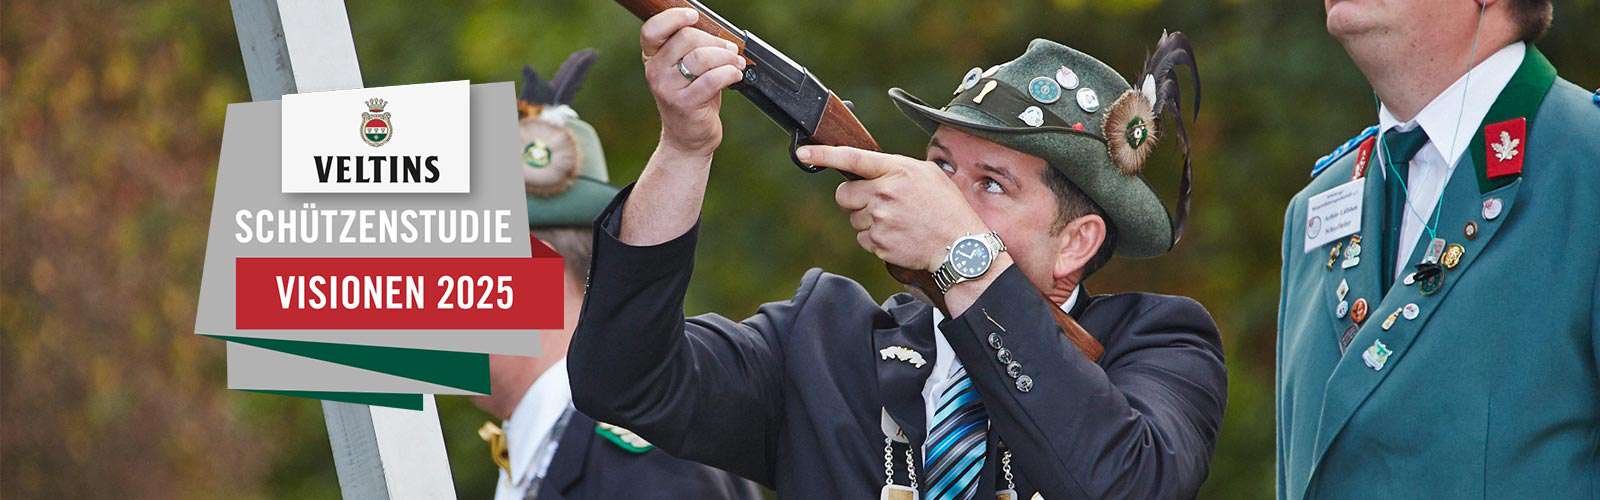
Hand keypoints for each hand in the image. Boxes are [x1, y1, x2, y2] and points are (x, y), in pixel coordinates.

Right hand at [640, 8, 746, 158]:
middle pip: (686, 38)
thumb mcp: (685, 70)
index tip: (694, 16)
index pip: (653, 30)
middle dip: (715, 40)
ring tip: (737, 62)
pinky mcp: (685, 104)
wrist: (687, 138)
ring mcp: (668, 88)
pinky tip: (736, 75)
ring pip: (702, 57)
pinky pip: (713, 79)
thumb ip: (692, 49)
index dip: (673, 18)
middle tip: (730, 49)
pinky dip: (730, 73)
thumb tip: (719, 31)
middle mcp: (655, 71)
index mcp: (652, 58)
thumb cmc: (691, 98)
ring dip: (727, 56)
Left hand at [799, 145, 989, 271]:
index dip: (823, 154)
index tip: (803, 153)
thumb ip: (896, 168)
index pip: (853, 158)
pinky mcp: (878, 243)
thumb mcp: (928, 174)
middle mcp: (885, 193)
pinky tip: (898, 236)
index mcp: (897, 170)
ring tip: (898, 222)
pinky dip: (875, 239)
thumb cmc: (946, 207)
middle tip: (878, 203)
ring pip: (853, 218)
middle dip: (854, 199)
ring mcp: (880, 220)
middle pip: (844, 194)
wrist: (959, 246)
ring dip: (868, 220)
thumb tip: (870, 170)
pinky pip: (863, 238)